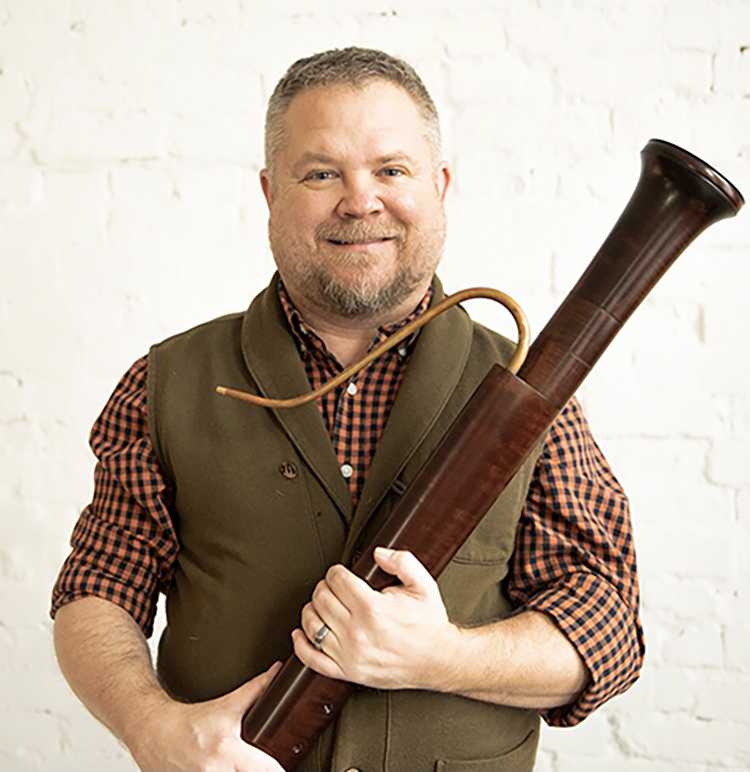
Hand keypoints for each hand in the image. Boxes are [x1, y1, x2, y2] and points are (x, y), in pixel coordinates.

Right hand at [127, 662, 284, 771]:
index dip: (277, 769)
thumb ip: (256, 690)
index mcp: (228, 750)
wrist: (152, 730)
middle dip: (252, 771)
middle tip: (250, 763)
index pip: (267, 770)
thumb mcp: (227, 704)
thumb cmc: (190, 721)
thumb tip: (277, 671)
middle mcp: (214, 771)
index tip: (278, 766)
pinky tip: (218, 770)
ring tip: (232, 766)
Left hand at [293, 547, 457, 690]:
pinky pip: (312, 659)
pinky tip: (301, 633)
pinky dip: (301, 645)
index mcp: (373, 609)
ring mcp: (349, 654)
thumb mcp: (423, 584)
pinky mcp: (347, 672)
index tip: (341, 572)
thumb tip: (378, 553)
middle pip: (321, 599)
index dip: (336, 571)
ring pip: (312, 625)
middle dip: (324, 586)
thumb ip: (402, 561)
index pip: (336, 580)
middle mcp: (357, 632)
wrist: (437, 660)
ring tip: (321, 604)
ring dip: (311, 610)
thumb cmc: (429, 625)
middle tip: (333, 586)